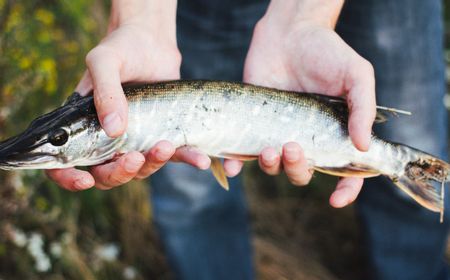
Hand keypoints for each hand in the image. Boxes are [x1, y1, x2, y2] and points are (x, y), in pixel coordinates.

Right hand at [46, 1, 212, 190]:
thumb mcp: (105, 62)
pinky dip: (187, 159)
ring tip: (166, 145)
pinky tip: (201, 160)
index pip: (67, 162)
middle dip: (119, 173)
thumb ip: (105, 92)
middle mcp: (108, 138)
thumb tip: (114, 130)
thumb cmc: (122, 48)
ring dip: (152, 164)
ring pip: (140, 170)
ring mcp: (137, 139)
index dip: (70, 178)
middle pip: (107, 174)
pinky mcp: (163, 134)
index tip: (85, 180)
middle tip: (135, 158)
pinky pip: (174, 154)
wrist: (152, 41)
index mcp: (83, 126)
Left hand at [243, 0, 375, 207]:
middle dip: (297, 168)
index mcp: (333, 133)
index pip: (344, 170)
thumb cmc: (327, 52)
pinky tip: (232, 166)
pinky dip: (236, 163)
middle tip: (291, 146)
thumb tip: (362, 147)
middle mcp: (305, 138)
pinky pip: (243, 152)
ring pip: (273, 167)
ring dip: (271, 166)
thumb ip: (363, 109)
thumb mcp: (357, 75)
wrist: (289, 32)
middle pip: (303, 172)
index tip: (336, 198)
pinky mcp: (253, 124)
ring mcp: (277, 133)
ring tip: (269, 148)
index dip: (345, 189)